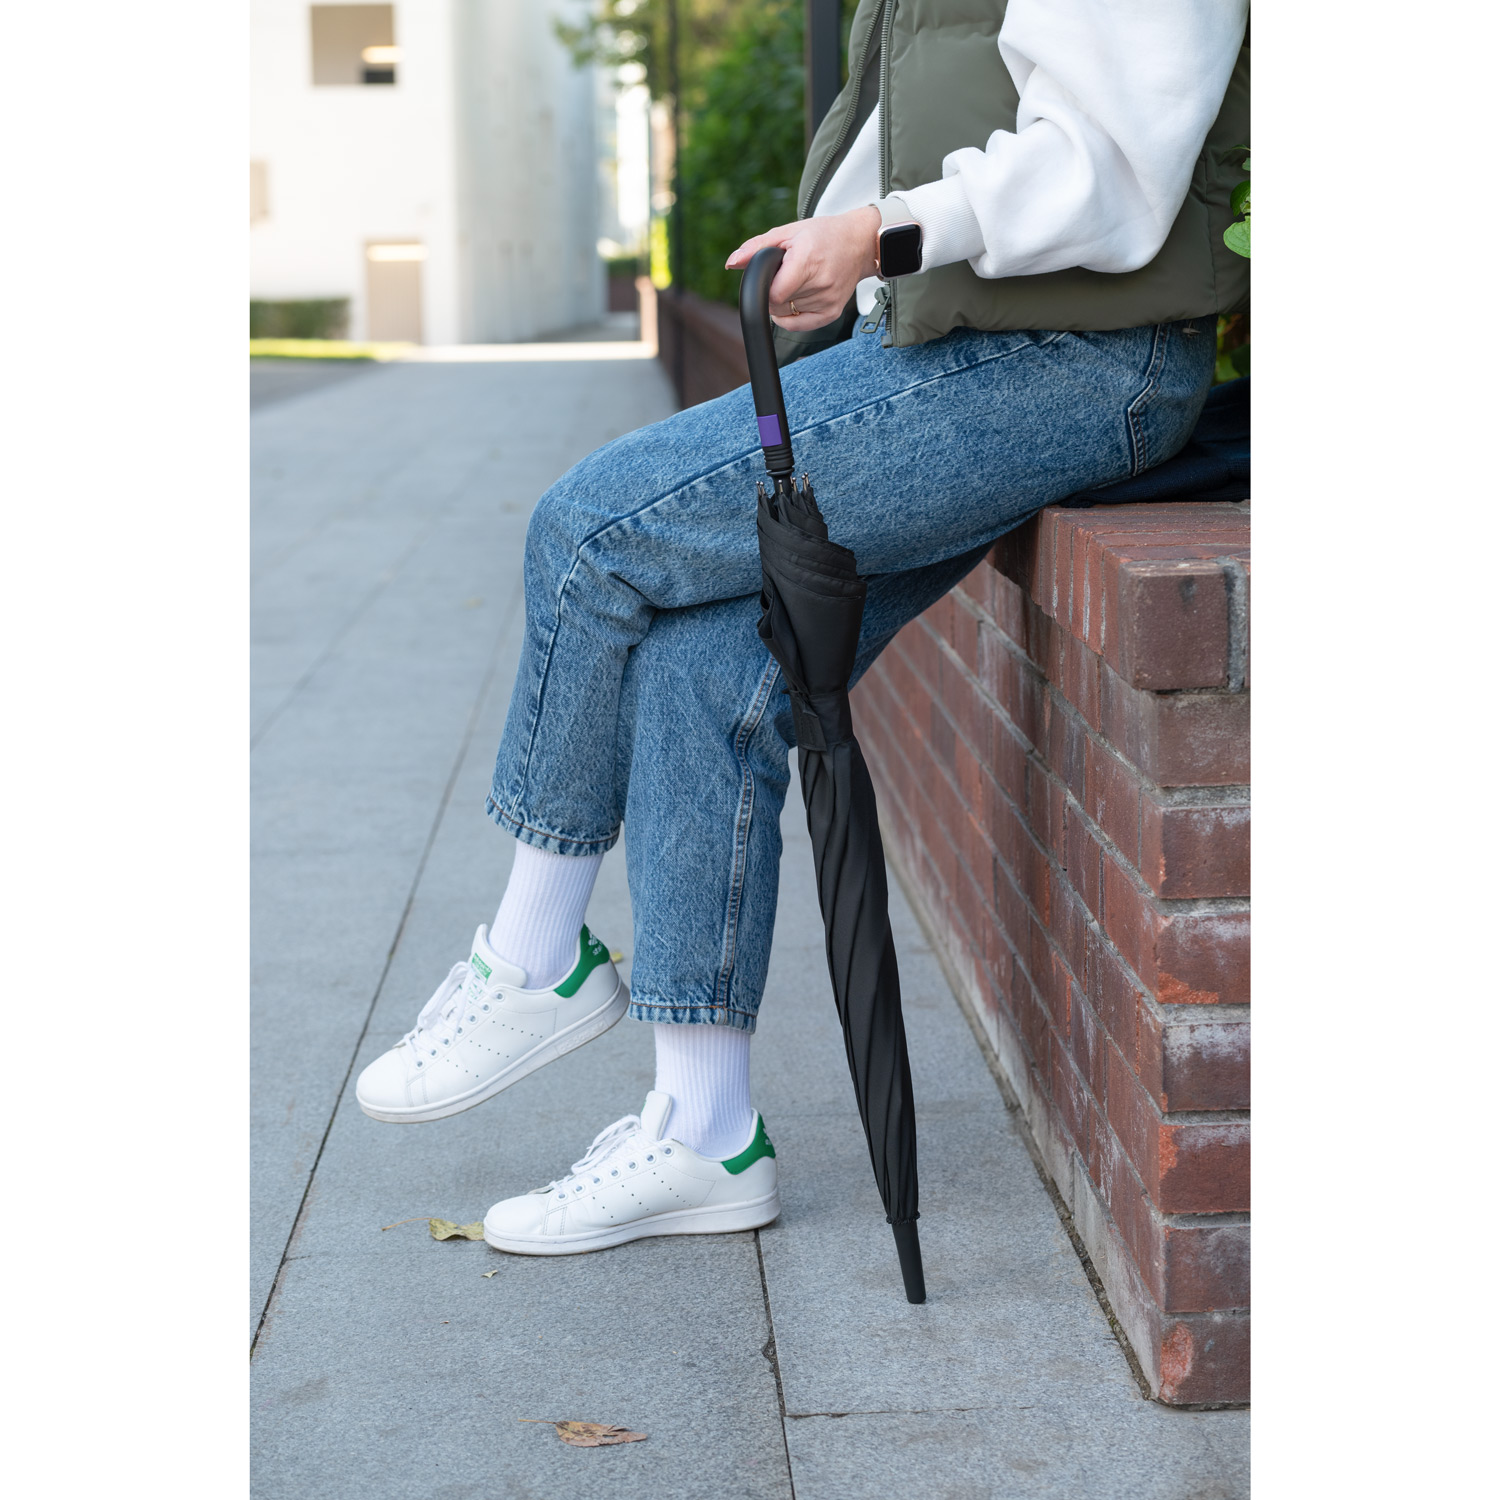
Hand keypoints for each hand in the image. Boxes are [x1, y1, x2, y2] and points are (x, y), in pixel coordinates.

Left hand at [725, 207, 880, 331]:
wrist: (860, 243)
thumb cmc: (823, 235)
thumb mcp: (789, 231)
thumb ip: (757, 247)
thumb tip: (731, 263)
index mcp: (807, 261)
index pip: (774, 294)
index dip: (765, 288)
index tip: (770, 277)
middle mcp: (820, 283)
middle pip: (778, 304)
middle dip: (774, 291)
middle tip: (788, 274)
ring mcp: (828, 301)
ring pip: (787, 313)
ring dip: (785, 301)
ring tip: (800, 280)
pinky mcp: (832, 313)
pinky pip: (799, 325)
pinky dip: (791, 316)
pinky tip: (796, 300)